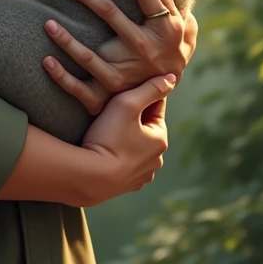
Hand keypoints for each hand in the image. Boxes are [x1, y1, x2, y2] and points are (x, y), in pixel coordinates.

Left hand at [42, 0, 196, 110]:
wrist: (165, 99)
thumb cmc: (171, 56)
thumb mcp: (180, 33)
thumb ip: (173, 9)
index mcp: (163, 28)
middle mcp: (144, 47)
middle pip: (110, 13)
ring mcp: (126, 72)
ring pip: (90, 54)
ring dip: (65, 37)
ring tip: (48, 22)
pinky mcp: (109, 91)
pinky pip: (80, 86)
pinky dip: (61, 75)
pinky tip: (46, 60)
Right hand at [78, 74, 174, 205]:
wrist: (90, 177)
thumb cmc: (109, 136)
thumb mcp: (128, 104)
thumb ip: (150, 89)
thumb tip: (172, 78)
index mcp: (160, 139)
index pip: (155, 107)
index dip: (141, 95)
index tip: (125, 89)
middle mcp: (156, 160)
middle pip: (146, 128)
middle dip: (133, 118)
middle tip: (112, 109)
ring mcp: (142, 175)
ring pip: (137, 147)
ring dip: (127, 137)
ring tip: (107, 130)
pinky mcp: (127, 186)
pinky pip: (127, 164)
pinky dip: (120, 155)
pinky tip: (106, 150)